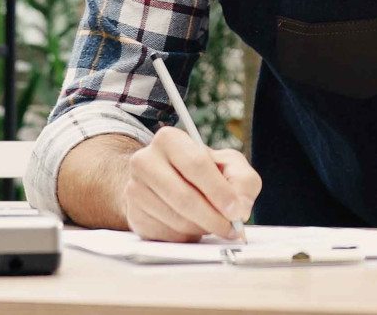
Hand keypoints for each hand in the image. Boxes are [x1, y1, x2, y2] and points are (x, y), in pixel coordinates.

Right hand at [122, 126, 261, 242]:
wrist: (164, 181)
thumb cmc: (201, 171)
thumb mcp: (228, 165)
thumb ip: (243, 181)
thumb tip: (241, 208)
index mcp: (170, 139)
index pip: (196, 165)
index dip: (219, 191)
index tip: (236, 211)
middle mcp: (145, 160)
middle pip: (184, 197)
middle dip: (213, 217)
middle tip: (231, 229)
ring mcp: (135, 189)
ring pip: (176, 219)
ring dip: (201, 228)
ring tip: (213, 223)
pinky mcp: (133, 215)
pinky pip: (165, 235)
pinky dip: (186, 236)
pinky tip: (193, 226)